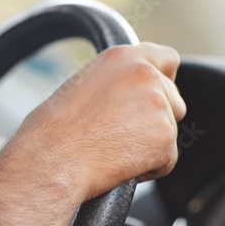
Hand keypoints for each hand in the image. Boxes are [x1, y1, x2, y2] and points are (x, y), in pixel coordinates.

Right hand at [0, 42, 185, 202]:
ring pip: (169, 131)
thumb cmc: (53, 130)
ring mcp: (158, 104)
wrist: (51, 158)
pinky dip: (150, 168)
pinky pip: (167, 159)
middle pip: (173, 100)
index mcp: (122, 57)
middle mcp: (145, 74)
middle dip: (155, 119)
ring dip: (149, 145)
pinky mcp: (164, 136)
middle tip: (120, 135)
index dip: (164, 79)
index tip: (156, 94)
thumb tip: (132, 99)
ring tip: (112, 149)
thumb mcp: (83, 86)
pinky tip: (118, 164)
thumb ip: (117, 84)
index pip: (166, 58)